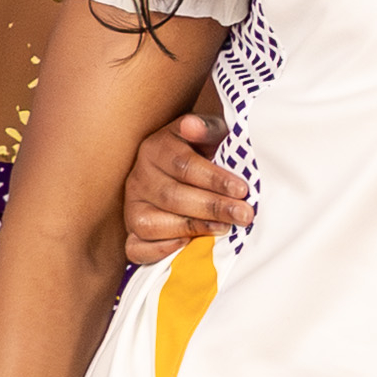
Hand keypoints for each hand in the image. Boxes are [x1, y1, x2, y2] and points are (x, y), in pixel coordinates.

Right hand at [124, 114, 251, 266]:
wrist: (187, 166)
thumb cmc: (204, 151)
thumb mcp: (211, 134)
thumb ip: (206, 129)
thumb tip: (192, 125)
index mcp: (156, 149)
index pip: (183, 165)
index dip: (214, 179)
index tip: (242, 189)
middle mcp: (138, 178)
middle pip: (171, 196)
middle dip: (212, 207)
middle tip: (244, 214)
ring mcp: (131, 206)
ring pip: (151, 223)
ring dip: (191, 228)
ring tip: (224, 228)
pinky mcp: (132, 231)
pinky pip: (135, 248)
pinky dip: (158, 251)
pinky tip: (186, 245)